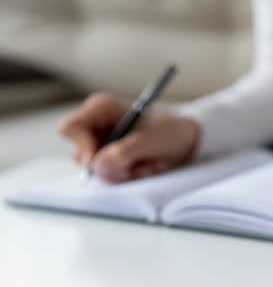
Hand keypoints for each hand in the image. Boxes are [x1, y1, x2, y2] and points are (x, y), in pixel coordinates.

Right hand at [59, 93, 199, 182]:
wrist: (188, 141)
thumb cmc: (171, 130)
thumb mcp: (152, 140)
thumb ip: (125, 152)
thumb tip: (99, 165)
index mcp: (100, 109)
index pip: (70, 128)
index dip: (83, 146)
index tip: (104, 159)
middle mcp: (95, 126)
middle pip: (81, 155)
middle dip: (109, 165)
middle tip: (135, 166)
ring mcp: (101, 145)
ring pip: (96, 170)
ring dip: (123, 173)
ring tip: (147, 165)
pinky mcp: (110, 160)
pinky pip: (109, 177)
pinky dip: (128, 177)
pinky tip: (145, 168)